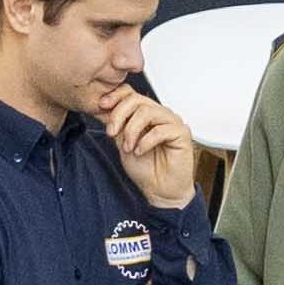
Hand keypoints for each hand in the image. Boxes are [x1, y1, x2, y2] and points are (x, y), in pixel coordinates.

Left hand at [106, 89, 199, 208]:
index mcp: (146, 114)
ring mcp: (172, 122)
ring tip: (128, 148)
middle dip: (119, 115)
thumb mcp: (122, 143)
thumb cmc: (146, 169)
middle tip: (112, 133)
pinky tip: (140, 151)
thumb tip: (105, 109)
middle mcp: (160, 115)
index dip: (115, 96)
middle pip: (137, 99)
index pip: (131, 93)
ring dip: (132, 130)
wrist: (159, 191)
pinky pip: (160, 130)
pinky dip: (145, 141)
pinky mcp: (182, 133)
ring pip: (147, 111)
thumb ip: (118, 125)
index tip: (101, 106)